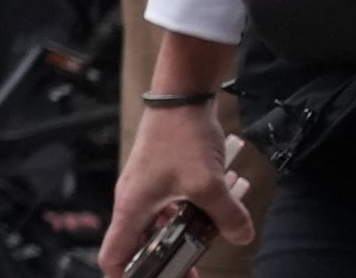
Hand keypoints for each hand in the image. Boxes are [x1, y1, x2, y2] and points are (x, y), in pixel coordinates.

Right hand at [100, 110, 250, 276]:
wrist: (181, 96)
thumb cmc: (180, 136)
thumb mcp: (209, 184)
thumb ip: (226, 216)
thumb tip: (241, 235)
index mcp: (132, 208)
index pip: (114, 256)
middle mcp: (135, 202)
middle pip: (143, 247)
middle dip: (168, 264)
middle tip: (192, 274)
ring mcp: (149, 190)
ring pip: (163, 227)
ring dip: (187, 236)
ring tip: (212, 240)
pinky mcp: (164, 178)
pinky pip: (176, 207)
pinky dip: (195, 214)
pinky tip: (220, 210)